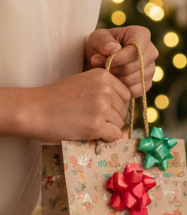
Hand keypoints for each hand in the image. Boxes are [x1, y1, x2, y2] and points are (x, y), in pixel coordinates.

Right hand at [14, 69, 130, 143]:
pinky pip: (114, 135)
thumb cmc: (55, 98)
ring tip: (87, 124)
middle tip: (90, 118)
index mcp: (103, 76)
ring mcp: (102, 107)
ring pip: (120, 124)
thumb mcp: (82, 83)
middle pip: (123, 110)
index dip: (115, 105)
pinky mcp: (96, 125)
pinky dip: (106, 138)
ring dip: (107, 128)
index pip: (126, 95)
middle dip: (111, 117)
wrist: (33, 110)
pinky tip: (92, 134)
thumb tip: (123, 108)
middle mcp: (105, 89)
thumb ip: (103, 91)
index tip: (100, 108)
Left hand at [85, 26, 157, 97]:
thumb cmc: (99, 45)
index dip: (118, 58)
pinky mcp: (147, 82)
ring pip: (135, 79)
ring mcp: (151, 68)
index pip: (136, 49)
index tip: (98, 60)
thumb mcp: (96, 38)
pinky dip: (121, 89)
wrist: (100, 60)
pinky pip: (137, 90)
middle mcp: (151, 51)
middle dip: (114, 68)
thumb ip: (102, 41)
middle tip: (97, 67)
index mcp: (141, 34)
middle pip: (136, 65)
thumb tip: (113, 49)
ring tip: (103, 73)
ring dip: (115, 79)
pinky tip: (111, 81)